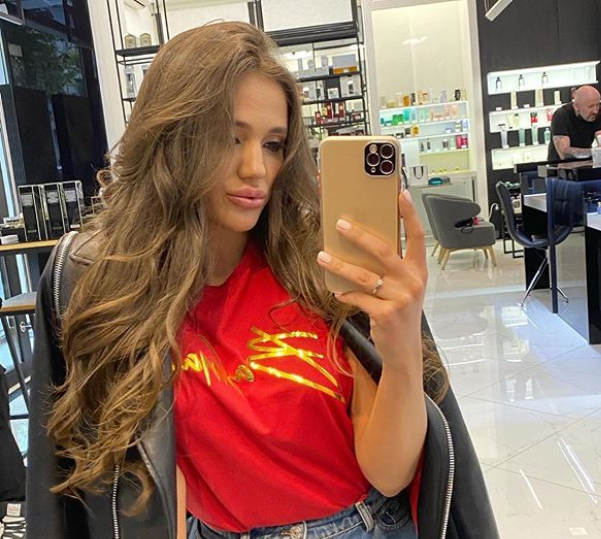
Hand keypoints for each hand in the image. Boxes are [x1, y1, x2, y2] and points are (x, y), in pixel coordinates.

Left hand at [316, 190, 426, 370]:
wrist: (404, 350)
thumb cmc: (401, 314)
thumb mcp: (404, 289)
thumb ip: (391, 269)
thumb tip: (361, 245)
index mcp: (418, 271)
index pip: (417, 236)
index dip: (410, 214)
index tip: (400, 194)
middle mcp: (412, 282)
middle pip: (383, 250)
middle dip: (359, 235)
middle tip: (340, 224)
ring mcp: (400, 298)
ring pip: (363, 275)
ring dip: (339, 265)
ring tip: (322, 257)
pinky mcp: (386, 313)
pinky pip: (358, 297)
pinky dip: (344, 293)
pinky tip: (336, 291)